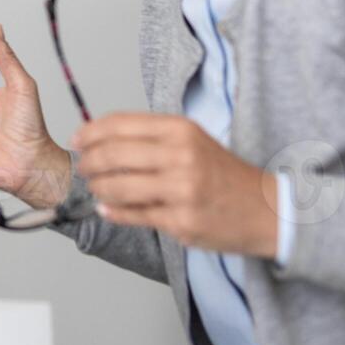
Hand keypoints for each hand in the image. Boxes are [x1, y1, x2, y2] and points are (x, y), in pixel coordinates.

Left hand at [73, 113, 278, 257]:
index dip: (90, 132)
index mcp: (181, 130)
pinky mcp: (181, 221)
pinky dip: (113, 212)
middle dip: (88, 162)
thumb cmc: (224, 175)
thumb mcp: (193, 141)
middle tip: (83, 168)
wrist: (267, 209)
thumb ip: (151, 137)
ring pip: (118, 187)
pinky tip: (106, 208)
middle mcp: (180, 156)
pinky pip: (134, 215)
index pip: (120, 124)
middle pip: (113, 154)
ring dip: (98, 189)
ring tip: (96, 189)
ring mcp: (181, 190)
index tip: (77, 140)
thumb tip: (102, 138)